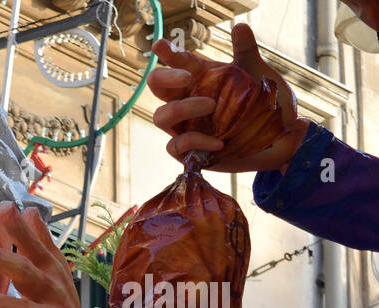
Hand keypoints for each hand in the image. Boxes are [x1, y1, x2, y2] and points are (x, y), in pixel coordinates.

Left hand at [0, 203, 90, 307]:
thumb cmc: (57, 305)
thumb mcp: (53, 273)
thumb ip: (40, 244)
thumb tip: (30, 210)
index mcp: (51, 272)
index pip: (36, 246)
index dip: (21, 228)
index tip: (3, 207)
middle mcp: (53, 292)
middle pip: (28, 273)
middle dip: (2, 261)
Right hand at [148, 23, 308, 173]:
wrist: (280, 138)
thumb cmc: (265, 104)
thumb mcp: (259, 74)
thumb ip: (246, 52)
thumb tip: (240, 27)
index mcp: (201, 78)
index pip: (178, 62)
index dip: (167, 53)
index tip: (161, 46)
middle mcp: (187, 100)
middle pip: (157, 86)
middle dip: (165, 78)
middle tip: (187, 77)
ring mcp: (185, 126)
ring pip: (161, 116)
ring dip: (182, 109)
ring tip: (211, 106)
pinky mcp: (188, 151)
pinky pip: (176, 145)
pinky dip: (196, 141)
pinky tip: (220, 141)